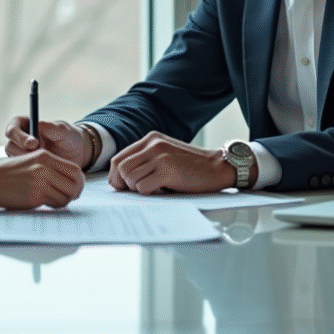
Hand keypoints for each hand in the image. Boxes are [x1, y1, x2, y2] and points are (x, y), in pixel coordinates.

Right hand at [0, 151, 84, 208]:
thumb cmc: (7, 173)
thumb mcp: (30, 161)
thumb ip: (49, 167)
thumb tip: (70, 180)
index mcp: (45, 156)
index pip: (74, 169)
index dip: (79, 181)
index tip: (76, 187)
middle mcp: (45, 168)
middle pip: (75, 184)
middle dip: (76, 193)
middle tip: (71, 197)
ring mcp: (40, 182)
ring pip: (66, 196)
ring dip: (63, 201)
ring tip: (54, 200)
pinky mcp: (35, 196)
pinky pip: (55, 204)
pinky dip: (53, 206)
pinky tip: (45, 203)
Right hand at [3, 116, 90, 169]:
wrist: (76, 154)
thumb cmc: (69, 138)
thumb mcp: (64, 131)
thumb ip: (53, 127)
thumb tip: (40, 124)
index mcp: (24, 125)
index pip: (12, 128)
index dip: (19, 136)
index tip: (34, 143)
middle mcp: (20, 140)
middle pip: (10, 146)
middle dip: (24, 152)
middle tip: (39, 157)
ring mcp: (21, 155)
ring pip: (15, 161)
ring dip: (29, 164)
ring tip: (46, 164)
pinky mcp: (26, 169)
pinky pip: (22, 173)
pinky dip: (32, 173)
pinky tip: (45, 173)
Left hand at [108, 131, 234, 194]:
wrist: (218, 167)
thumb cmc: (192, 167)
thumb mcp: (166, 154)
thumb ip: (146, 160)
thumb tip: (121, 180)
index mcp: (151, 139)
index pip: (118, 158)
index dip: (115, 176)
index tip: (122, 187)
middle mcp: (153, 145)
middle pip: (120, 169)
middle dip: (124, 185)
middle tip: (137, 191)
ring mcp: (160, 156)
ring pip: (130, 178)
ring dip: (138, 189)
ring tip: (153, 189)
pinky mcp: (168, 170)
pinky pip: (143, 187)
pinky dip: (148, 193)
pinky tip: (161, 191)